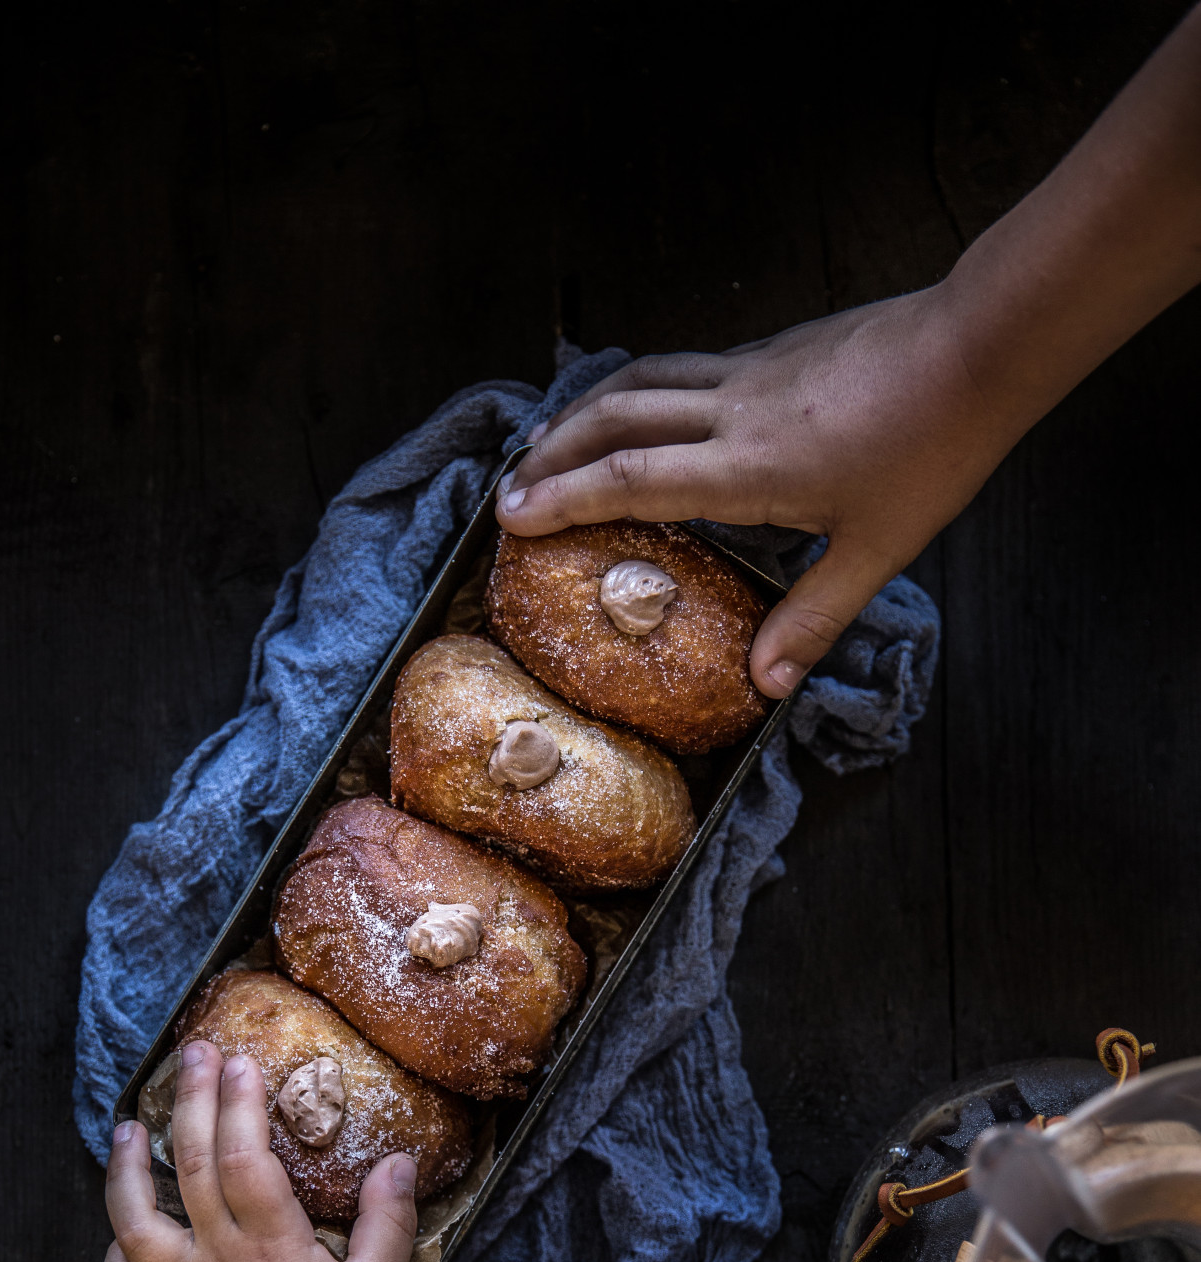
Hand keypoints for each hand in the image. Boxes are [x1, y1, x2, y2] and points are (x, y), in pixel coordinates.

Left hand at [103, 1041, 416, 1261]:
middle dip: (191, 1102)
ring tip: (128, 1127)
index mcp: (272, 1249)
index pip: (245, 1158)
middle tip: (195, 1054)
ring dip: (126, 1169)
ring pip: (134, 1222)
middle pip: (191, 1168)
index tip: (243, 1062)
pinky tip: (124, 1227)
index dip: (240, 1105)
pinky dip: (116, 1255)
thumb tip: (400, 1161)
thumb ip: (388, 1222)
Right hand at [499, 284, 1019, 696]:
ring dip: (583, 413)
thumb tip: (765, 686)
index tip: (513, 518)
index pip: (630, 479)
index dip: (563, 498)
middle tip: (510, 492)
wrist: (978, 347)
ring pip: (639, 382)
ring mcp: (748, 373)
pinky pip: (679, 368)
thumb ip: (814, 618)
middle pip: (614, 419)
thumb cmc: (933, 450)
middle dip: (551, 454)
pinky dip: (635, 390)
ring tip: (549, 447)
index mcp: (748, 467)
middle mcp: (733, 411)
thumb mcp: (877, 551)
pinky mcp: (770, 353)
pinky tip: (635, 411)